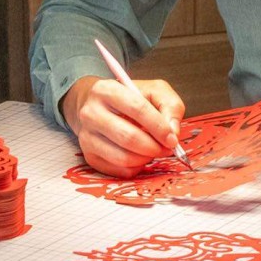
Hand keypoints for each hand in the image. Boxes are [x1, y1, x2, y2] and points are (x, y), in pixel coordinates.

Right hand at [61, 76, 185, 177]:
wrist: (101, 107)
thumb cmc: (132, 98)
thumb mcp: (155, 91)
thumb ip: (170, 106)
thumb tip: (173, 133)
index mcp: (107, 90)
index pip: (137, 109)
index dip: (159, 126)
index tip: (172, 138)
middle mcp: (91, 113)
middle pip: (128, 137)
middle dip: (154, 147)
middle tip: (167, 148)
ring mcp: (86, 136)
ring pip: (123, 157)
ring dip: (146, 158)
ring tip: (154, 151)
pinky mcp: (89, 156)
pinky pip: (118, 170)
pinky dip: (136, 167)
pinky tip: (140, 156)